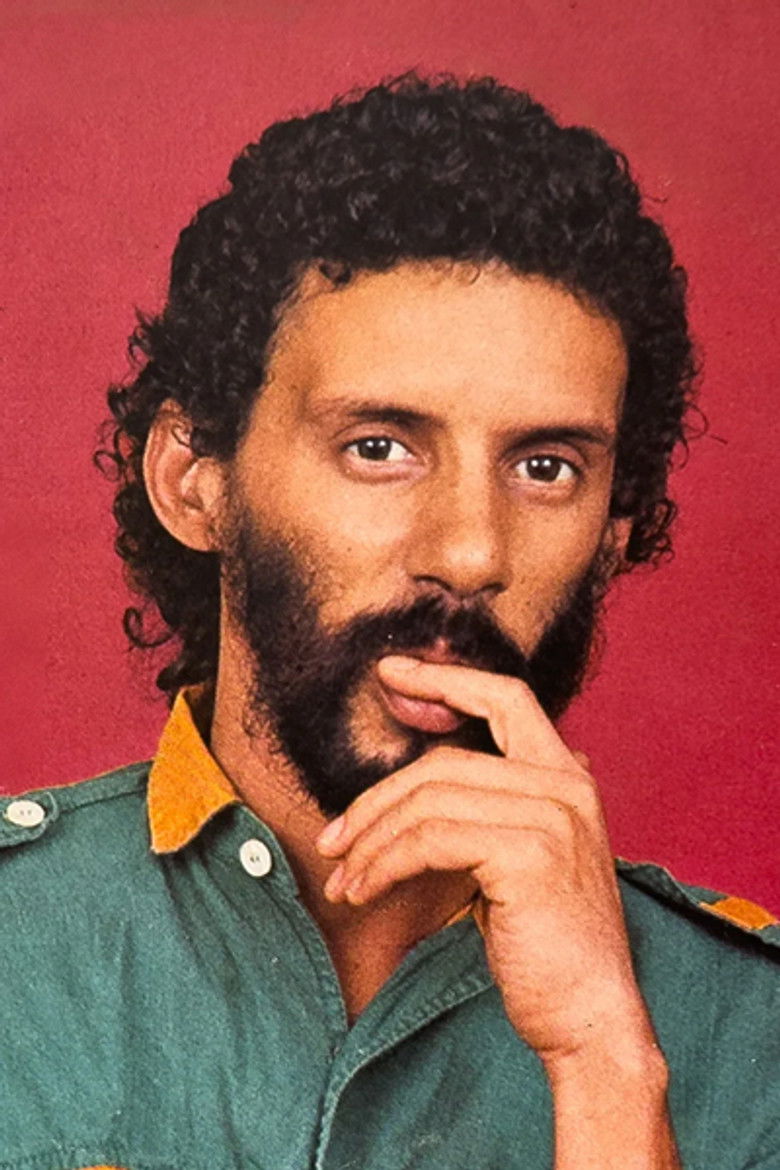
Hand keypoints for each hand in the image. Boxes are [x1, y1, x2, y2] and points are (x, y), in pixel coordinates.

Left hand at [316, 654, 656, 1065]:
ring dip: (370, 842)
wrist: (591, 1015)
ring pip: (427, 801)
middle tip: (333, 838)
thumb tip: (428, 789)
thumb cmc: (548, 946)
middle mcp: (566, 784)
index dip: (445, 678)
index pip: (506, 698)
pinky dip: (383, 864)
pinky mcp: (528, 851)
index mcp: (568, 776)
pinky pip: (428, 840)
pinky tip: (364, 890)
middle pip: (443, 762)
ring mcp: (551, 814)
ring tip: (344, 879)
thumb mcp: (524, 859)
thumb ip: (495, 811)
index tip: (391, 671)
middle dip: (375, 800)